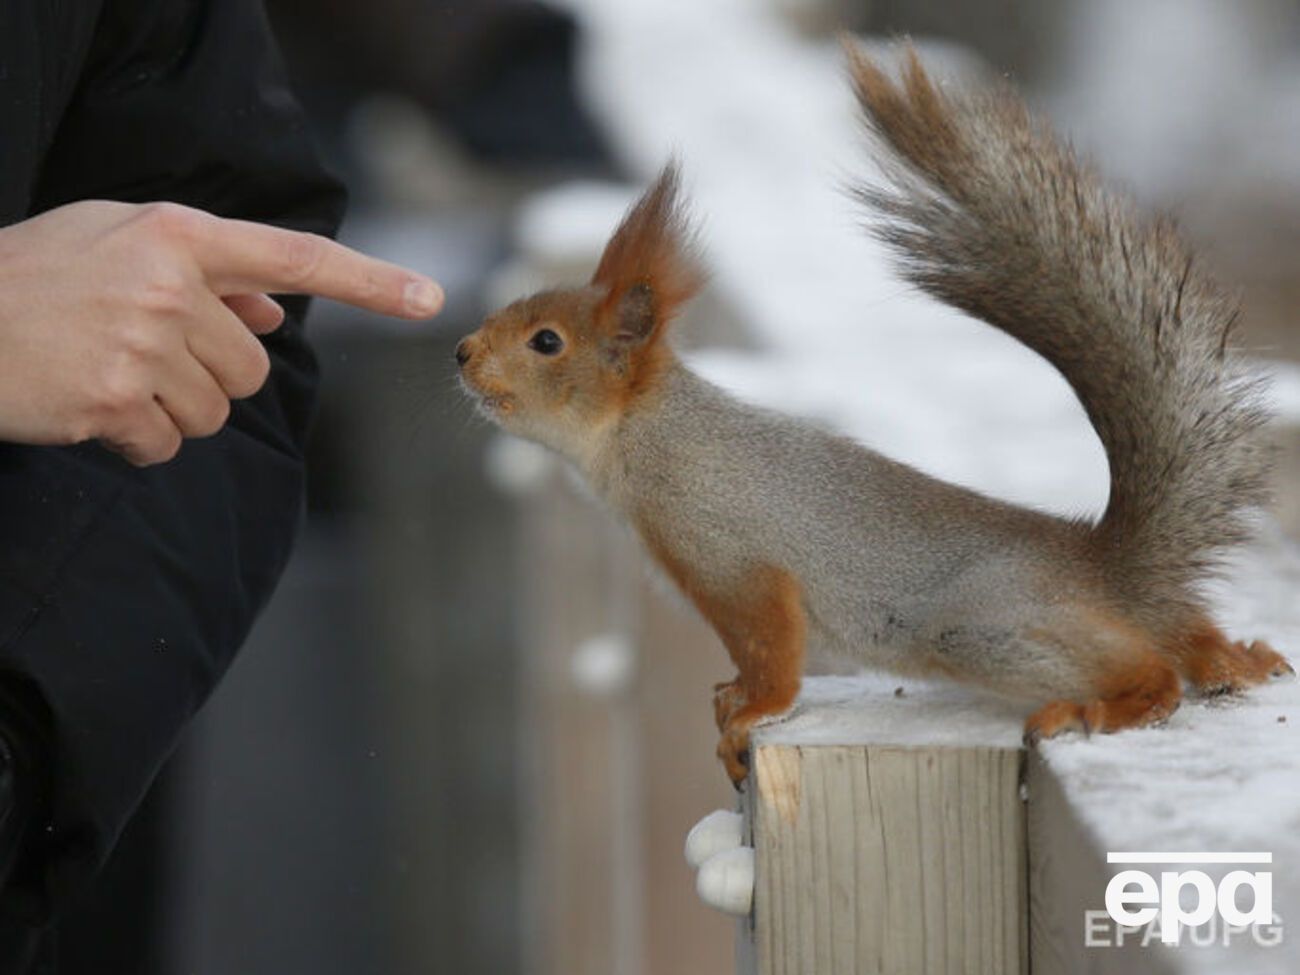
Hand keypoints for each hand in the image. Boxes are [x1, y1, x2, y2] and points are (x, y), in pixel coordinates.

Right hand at [0, 200, 443, 464]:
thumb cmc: (38, 278)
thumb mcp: (118, 244)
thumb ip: (207, 273)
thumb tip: (278, 309)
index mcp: (178, 235)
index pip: (295, 258)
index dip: (369, 281)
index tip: (429, 298)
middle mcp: (171, 284)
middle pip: (253, 367)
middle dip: (210, 374)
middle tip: (142, 355)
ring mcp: (144, 343)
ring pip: (217, 411)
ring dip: (173, 409)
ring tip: (110, 375)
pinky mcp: (116, 400)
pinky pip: (168, 444)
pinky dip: (137, 440)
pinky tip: (90, 407)